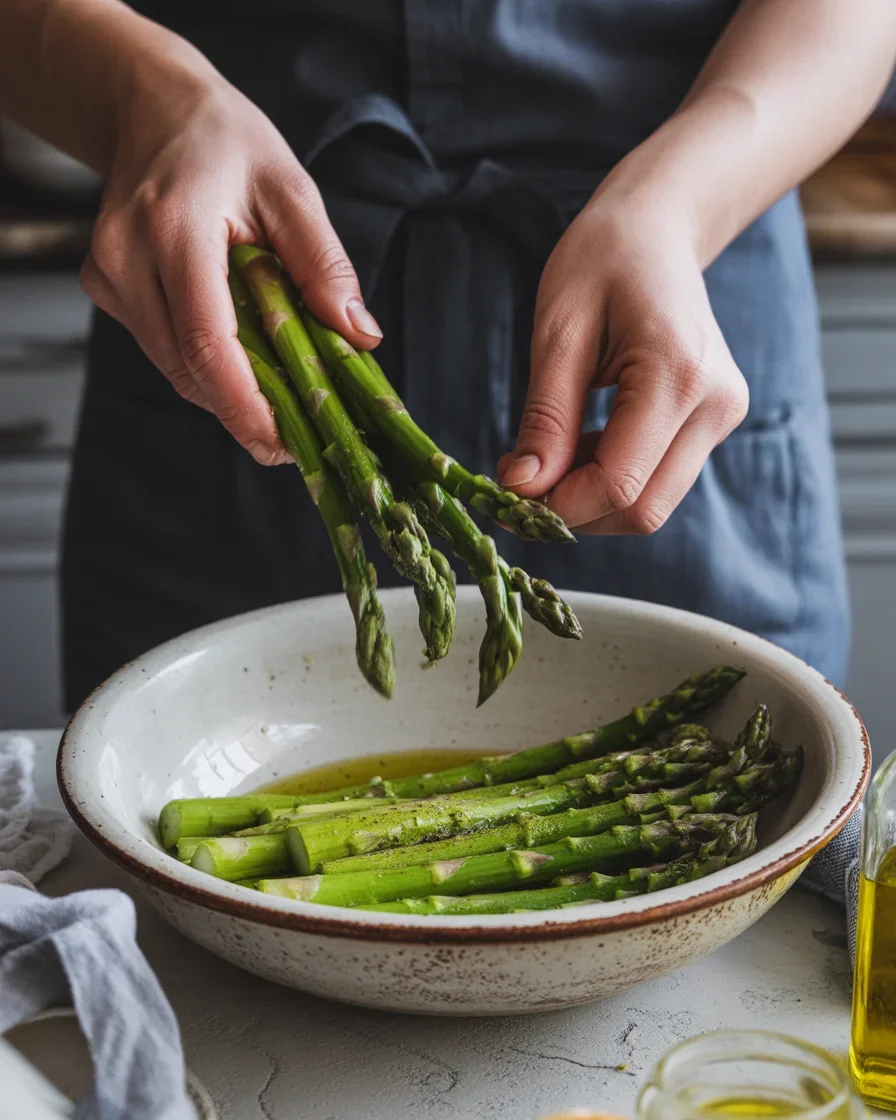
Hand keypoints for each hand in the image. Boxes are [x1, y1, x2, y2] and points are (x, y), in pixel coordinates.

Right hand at [81, 58, 380, 463]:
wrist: (153, 110)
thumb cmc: (227, 143)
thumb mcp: (292, 189)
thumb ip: (325, 264)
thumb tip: (357, 336)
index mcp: (175, 228)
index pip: (207, 341)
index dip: (244, 405)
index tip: (281, 444)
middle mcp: (126, 257)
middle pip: (187, 368)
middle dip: (244, 411)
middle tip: (297, 437)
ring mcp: (108, 275)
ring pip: (174, 367)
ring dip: (227, 391)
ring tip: (281, 398)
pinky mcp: (106, 288)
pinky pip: (163, 349)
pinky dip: (205, 365)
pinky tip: (241, 354)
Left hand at [499, 194, 748, 533]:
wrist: (656, 231)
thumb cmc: (600, 262)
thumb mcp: (557, 334)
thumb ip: (545, 419)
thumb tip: (522, 490)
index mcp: (680, 374)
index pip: (619, 484)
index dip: (558, 504)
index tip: (507, 493)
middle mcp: (717, 405)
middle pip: (642, 510)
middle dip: (574, 511)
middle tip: (520, 483)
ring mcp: (723, 418)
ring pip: (651, 505)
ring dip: (590, 498)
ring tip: (550, 453)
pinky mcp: (714, 425)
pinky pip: (658, 481)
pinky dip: (610, 481)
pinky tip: (582, 445)